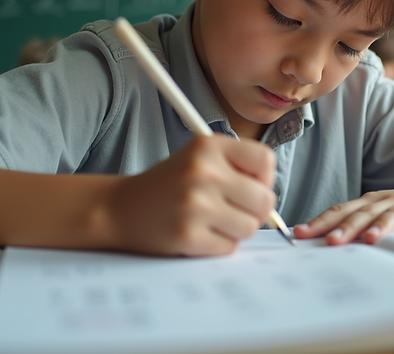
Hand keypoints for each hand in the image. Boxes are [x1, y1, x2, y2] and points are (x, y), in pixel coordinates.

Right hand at [104, 135, 275, 255]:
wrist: (121, 208)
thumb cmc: (170, 184)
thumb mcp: (201, 158)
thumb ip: (239, 168)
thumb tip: (272, 200)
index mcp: (208, 146)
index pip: (266, 161)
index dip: (264, 178)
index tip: (250, 186)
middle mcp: (203, 171)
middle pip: (264, 200)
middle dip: (254, 210)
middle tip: (233, 210)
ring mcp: (195, 205)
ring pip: (250, 227)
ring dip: (236, 229)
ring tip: (213, 221)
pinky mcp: (188, 236)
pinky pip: (229, 248)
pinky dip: (219, 245)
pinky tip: (199, 233)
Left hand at [293, 177, 393, 245]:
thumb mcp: (380, 214)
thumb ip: (356, 225)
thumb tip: (322, 242)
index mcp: (371, 203)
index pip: (341, 211)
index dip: (321, 222)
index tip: (300, 234)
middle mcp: (388, 201)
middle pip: (364, 214)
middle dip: (346, 227)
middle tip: (330, 240)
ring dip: (382, 226)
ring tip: (370, 238)